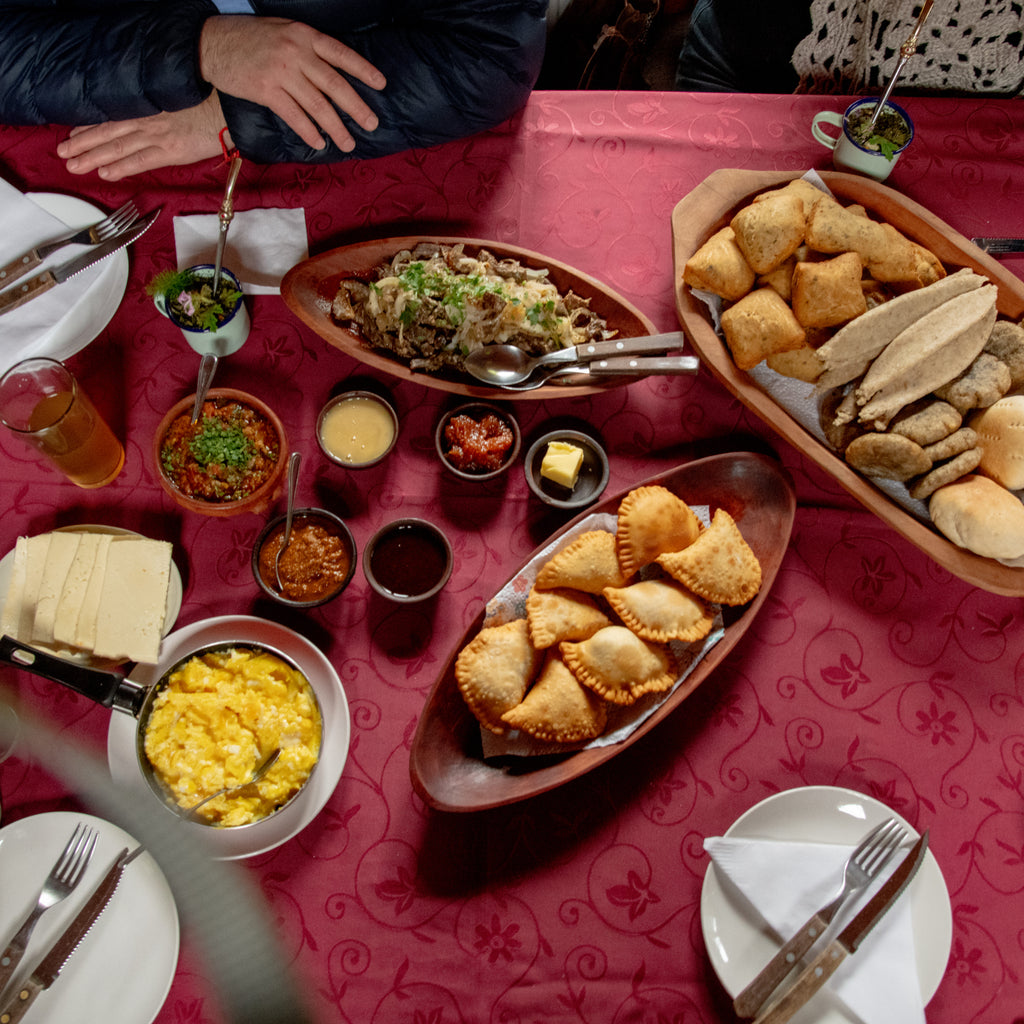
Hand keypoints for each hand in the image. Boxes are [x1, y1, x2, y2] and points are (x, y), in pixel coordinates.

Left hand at [57, 93, 226, 179]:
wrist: (227, 104)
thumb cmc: (208, 99)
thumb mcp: (177, 95)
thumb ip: (161, 105)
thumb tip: (152, 114)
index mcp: (149, 106)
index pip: (112, 116)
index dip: (91, 126)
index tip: (73, 133)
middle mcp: (148, 120)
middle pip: (108, 132)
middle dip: (83, 143)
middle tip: (63, 153)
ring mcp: (158, 135)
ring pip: (118, 147)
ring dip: (94, 156)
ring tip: (74, 165)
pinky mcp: (172, 151)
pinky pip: (141, 160)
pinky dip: (122, 167)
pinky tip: (106, 173)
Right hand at [198, 16, 386, 151]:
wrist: (211, 43)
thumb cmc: (250, 38)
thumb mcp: (283, 32)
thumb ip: (307, 48)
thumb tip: (333, 71)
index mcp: (304, 35)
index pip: (341, 54)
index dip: (363, 70)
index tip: (381, 84)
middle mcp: (296, 52)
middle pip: (334, 84)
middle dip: (357, 107)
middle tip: (372, 124)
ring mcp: (281, 72)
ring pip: (317, 105)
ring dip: (336, 127)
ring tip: (349, 143)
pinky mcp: (265, 90)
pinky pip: (294, 116)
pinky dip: (309, 132)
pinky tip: (319, 143)